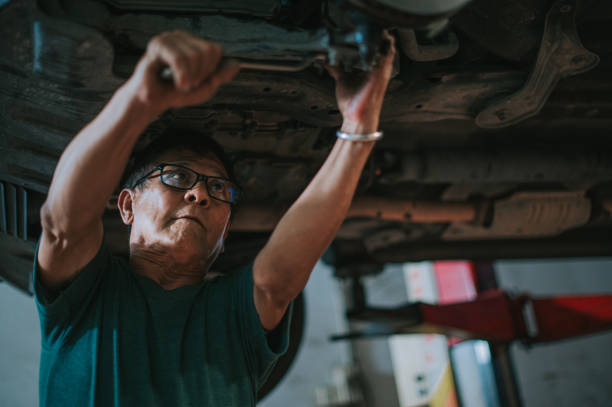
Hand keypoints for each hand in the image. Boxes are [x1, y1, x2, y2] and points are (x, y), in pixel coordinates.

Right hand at [125, 30, 239, 115]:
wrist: (152, 102)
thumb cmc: (174, 93)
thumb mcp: (204, 88)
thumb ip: (220, 76)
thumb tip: (236, 64)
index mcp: (192, 44)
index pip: (216, 49)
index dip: (211, 70)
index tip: (199, 80)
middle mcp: (181, 37)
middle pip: (208, 51)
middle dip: (201, 74)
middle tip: (188, 83)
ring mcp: (169, 39)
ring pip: (195, 55)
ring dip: (190, 77)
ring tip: (181, 83)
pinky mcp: (158, 46)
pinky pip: (179, 59)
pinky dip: (181, 76)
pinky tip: (176, 82)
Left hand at [326, 32, 395, 133]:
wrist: (357, 119)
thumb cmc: (353, 104)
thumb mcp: (343, 81)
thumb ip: (338, 69)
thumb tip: (329, 61)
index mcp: (370, 72)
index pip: (375, 51)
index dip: (373, 41)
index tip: (366, 33)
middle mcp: (377, 72)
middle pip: (384, 49)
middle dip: (380, 40)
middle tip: (373, 31)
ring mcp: (380, 74)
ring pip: (388, 52)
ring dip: (383, 43)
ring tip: (378, 35)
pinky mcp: (380, 78)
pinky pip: (386, 61)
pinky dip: (383, 51)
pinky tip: (380, 45)